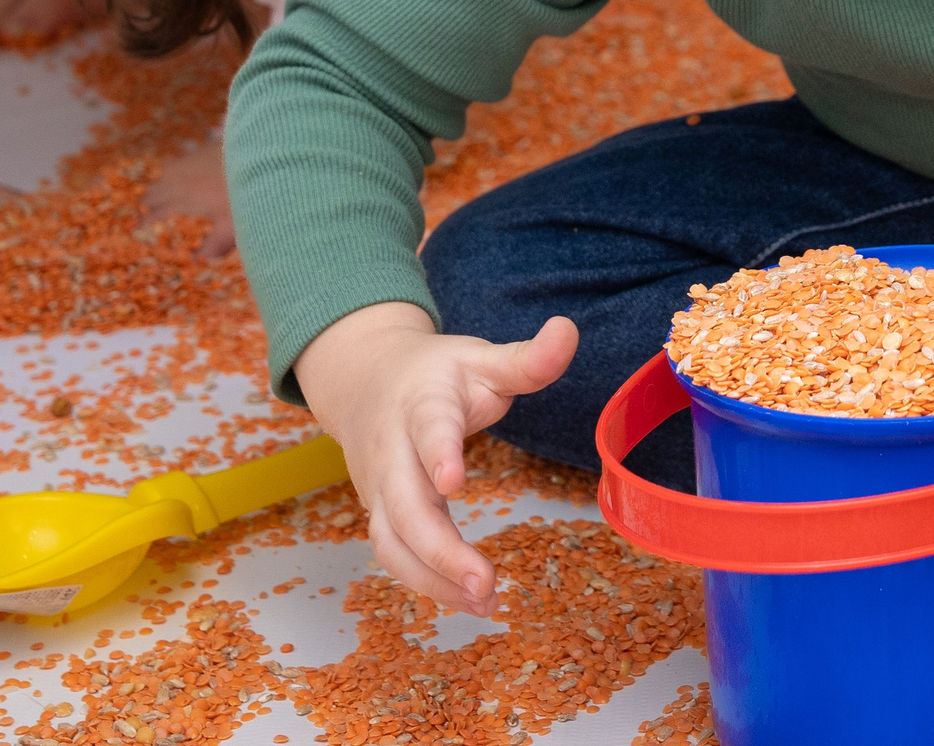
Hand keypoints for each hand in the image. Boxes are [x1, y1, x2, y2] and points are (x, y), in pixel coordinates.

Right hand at [144, 141, 236, 258]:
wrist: (258, 158)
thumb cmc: (246, 195)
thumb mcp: (234, 226)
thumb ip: (219, 243)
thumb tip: (205, 259)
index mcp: (186, 200)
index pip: (160, 211)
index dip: (147, 219)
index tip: (137, 226)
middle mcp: (183, 180)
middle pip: (159, 190)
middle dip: (149, 200)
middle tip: (141, 206)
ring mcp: (192, 162)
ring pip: (166, 173)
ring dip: (158, 182)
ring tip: (154, 188)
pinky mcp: (204, 150)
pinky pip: (179, 160)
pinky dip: (172, 167)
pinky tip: (177, 168)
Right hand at [295, 302, 578, 613]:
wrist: (363, 380)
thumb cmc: (435, 373)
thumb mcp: (479, 357)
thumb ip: (525, 358)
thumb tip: (569, 330)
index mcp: (420, 403)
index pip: (427, 430)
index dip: (438, 456)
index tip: (453, 484)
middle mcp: (391, 451)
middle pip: (405, 506)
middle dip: (440, 550)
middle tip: (486, 583)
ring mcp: (379, 487)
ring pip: (392, 542)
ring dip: (433, 579)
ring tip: (485, 603)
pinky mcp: (379, 513)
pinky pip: (395, 555)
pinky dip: (427, 583)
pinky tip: (469, 600)